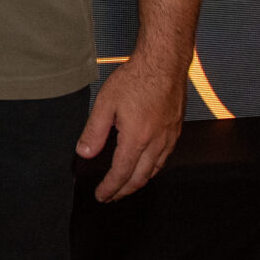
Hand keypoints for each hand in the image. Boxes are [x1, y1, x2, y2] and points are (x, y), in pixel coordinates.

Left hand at [76, 59, 185, 201]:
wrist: (165, 62)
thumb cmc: (136, 78)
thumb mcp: (106, 103)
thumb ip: (94, 131)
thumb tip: (84, 153)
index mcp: (137, 138)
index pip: (121, 173)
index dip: (110, 188)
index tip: (101, 196)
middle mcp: (156, 142)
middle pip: (140, 178)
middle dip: (124, 191)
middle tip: (111, 196)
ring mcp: (169, 137)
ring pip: (155, 170)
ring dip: (139, 182)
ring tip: (125, 185)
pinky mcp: (176, 130)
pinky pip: (165, 158)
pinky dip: (153, 169)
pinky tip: (146, 166)